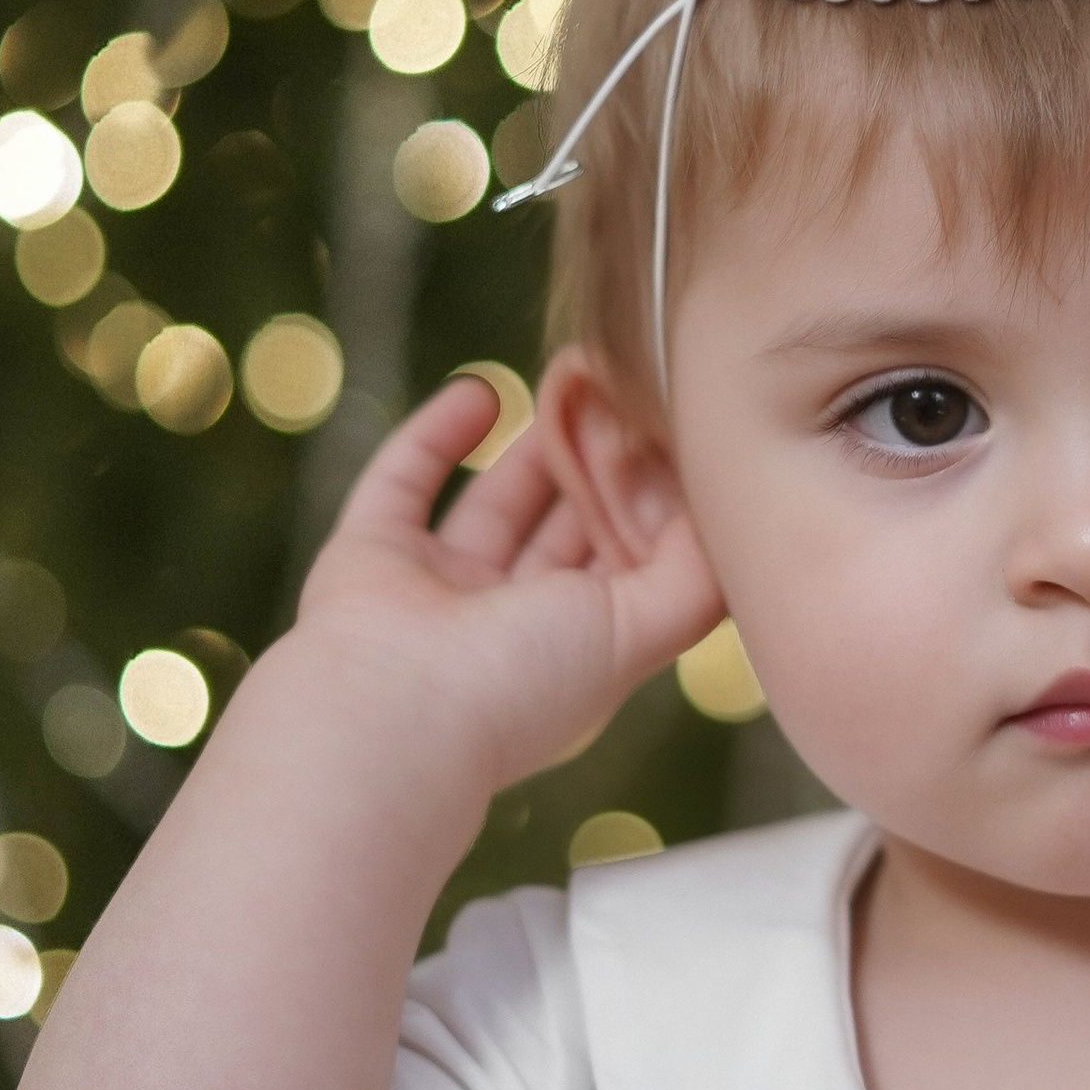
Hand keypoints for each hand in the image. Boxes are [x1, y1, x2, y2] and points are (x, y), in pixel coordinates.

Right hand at [293, 375, 723, 798]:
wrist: (393, 711)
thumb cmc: (524, 682)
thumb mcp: (639, 631)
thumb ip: (692, 575)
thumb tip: (722, 509)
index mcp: (573, 653)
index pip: (624, 567)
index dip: (651, 507)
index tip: (680, 440)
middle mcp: (504, 626)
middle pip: (564, 531)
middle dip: (598, 468)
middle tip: (628, 393)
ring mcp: (434, 592)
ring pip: (495, 505)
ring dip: (532, 446)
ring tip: (569, 378)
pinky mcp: (367, 555)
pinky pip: (404, 481)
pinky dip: (437, 434)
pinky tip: (481, 390)